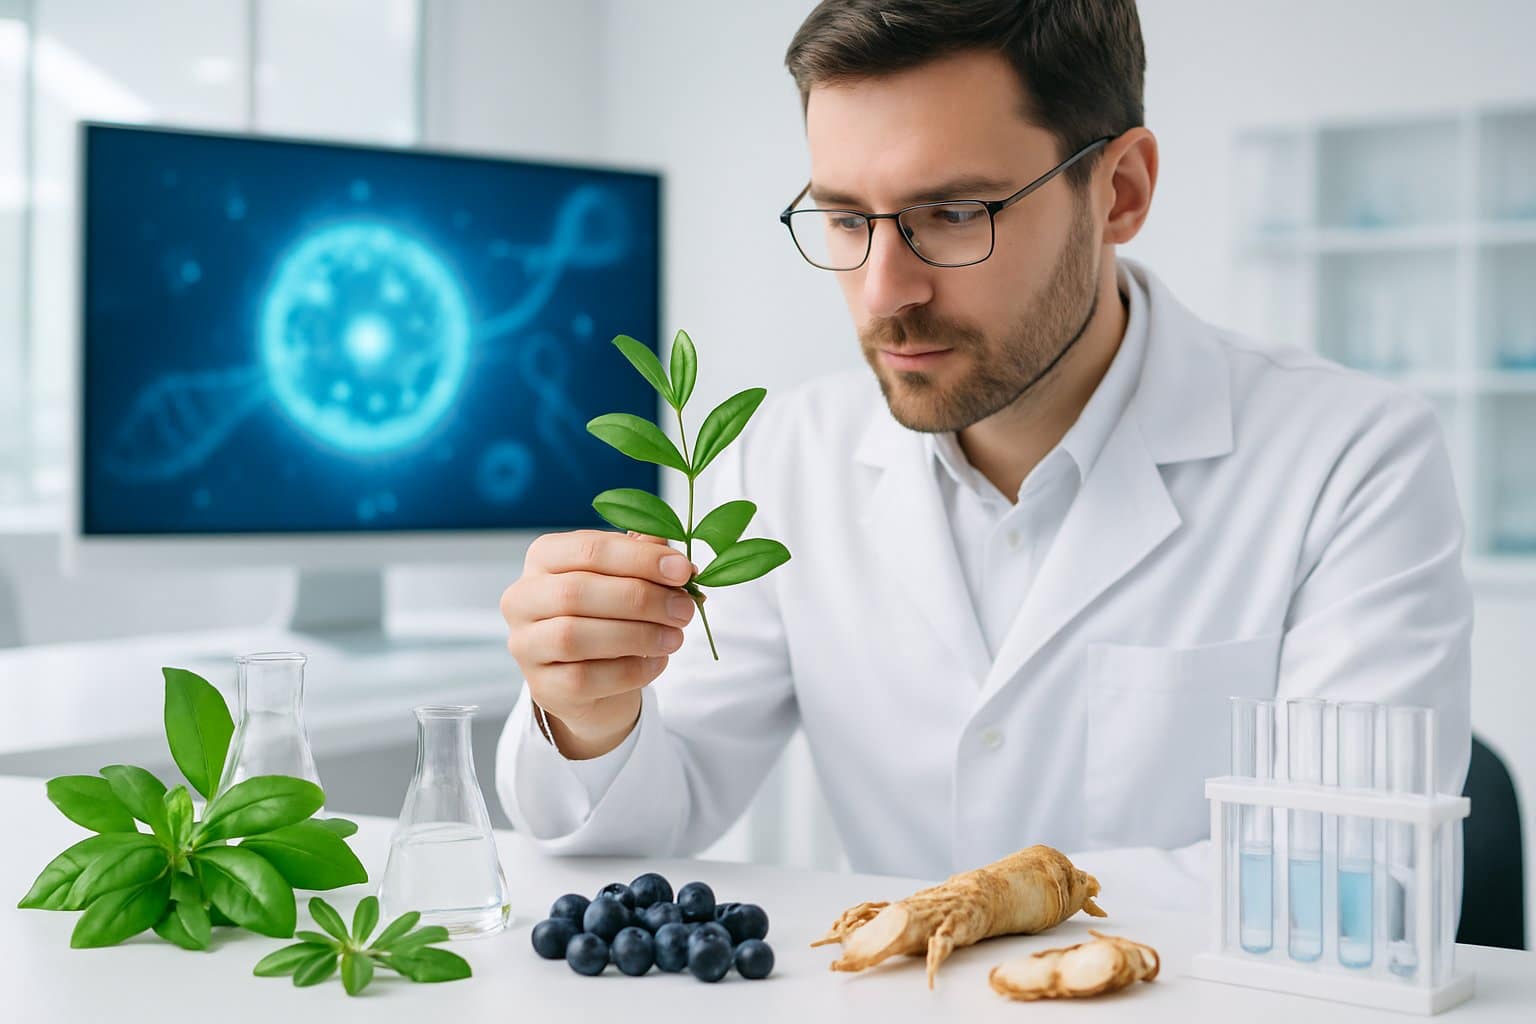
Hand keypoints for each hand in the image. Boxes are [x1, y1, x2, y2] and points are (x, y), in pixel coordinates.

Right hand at [501, 529, 696, 758]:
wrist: (595, 680)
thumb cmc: (610, 615)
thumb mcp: (628, 578)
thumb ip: (646, 560)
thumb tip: (678, 561)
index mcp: (543, 557)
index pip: (589, 549)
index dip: (639, 559)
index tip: (682, 571)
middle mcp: (522, 598)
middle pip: (576, 592)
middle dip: (640, 599)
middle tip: (684, 608)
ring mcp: (526, 644)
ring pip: (574, 636)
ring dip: (636, 635)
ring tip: (674, 637)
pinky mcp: (542, 686)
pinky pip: (585, 678)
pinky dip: (630, 670)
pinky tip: (657, 662)